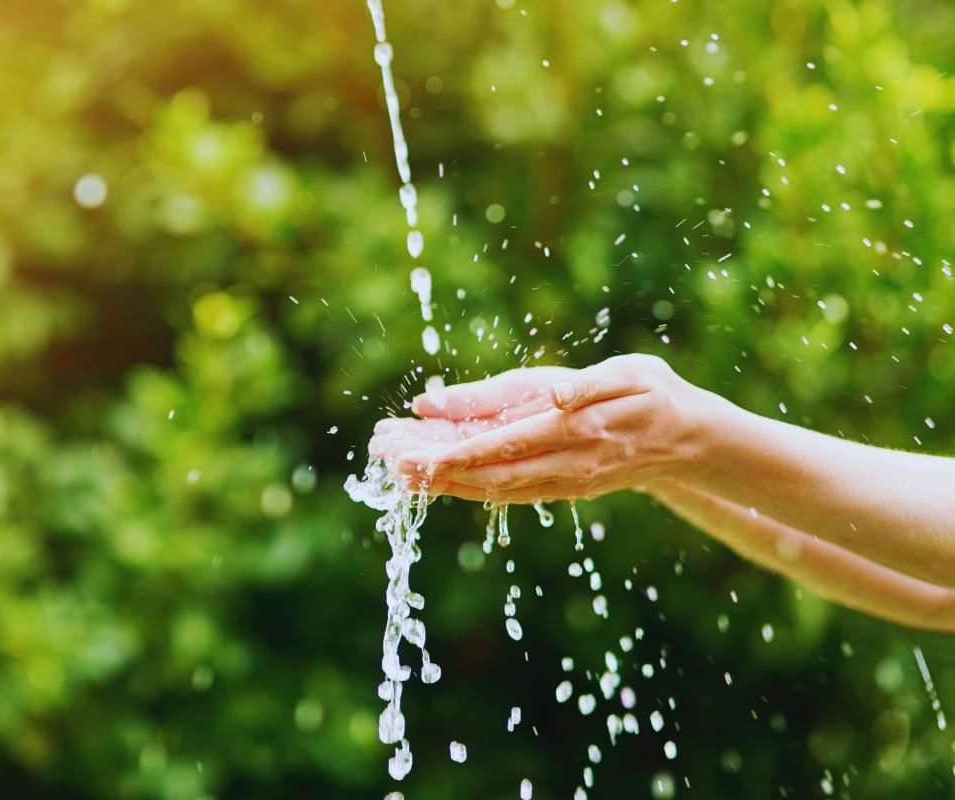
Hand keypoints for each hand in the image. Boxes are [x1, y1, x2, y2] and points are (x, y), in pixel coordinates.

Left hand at [369, 354, 717, 502]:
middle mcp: (564, 465)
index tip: (418, 455)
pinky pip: (509, 492)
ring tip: (399, 470)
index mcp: (576, 431)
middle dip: (436, 470)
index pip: (505, 446)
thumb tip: (556, 394)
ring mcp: (562, 482)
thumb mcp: (627, 375)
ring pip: (494, 488)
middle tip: (388, 461)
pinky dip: (471, 487)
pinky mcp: (562, 488)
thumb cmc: (654, 394)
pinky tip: (440, 481)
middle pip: (488, 473)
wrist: (689, 439)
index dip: (459, 453)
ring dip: (445, 481)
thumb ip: (588, 385)